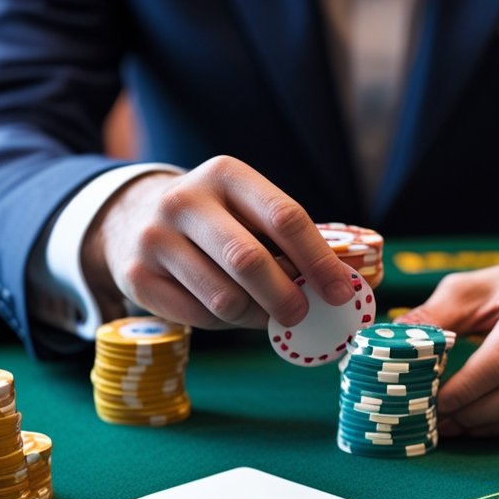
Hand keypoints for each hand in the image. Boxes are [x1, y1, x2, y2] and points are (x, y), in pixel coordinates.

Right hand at [81, 156, 355, 329]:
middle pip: (250, 261)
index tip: (342, 292)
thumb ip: (297, 241)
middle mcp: (185, 200)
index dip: (319, 260)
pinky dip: (224, 324)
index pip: (285, 217)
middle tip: (303, 315)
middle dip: (286, 297)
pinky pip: (198, 317)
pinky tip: (228, 311)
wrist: (131, 217)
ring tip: (265, 313)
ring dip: (255, 316)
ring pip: (224, 298)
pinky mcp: (136, 276)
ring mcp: (154, 238)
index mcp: (226, 174)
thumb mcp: (250, 211)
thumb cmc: (218, 221)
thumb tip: (366, 282)